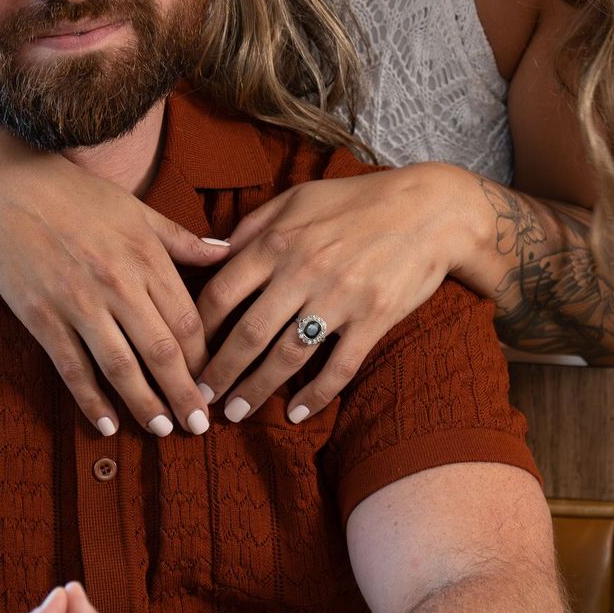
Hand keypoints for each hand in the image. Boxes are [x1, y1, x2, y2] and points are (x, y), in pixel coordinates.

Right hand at [0, 144, 231, 434]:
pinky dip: (90, 400)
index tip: (214, 382)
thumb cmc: (75, 194)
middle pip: (162, 352)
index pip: (188, 321)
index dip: (204, 359)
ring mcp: (78, 304)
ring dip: (145, 405)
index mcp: (146, 257)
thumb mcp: (136, 209)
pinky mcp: (42, 317)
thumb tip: (226, 255)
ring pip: (121, 367)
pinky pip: (72, 368)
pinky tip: (106, 425)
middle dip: (184, 394)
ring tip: (162, 431)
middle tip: (200, 427)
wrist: (6, 186)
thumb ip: (181, 239)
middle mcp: (118, 284)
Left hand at [197, 165, 480, 420]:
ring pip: (287, 357)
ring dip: (256, 390)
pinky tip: (296, 415)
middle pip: (247, 333)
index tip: (183, 351)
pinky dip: (315, 397)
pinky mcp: (374, 319)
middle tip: (199, 398)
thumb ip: (253, 225)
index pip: (221, 292)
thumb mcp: (298, 197)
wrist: (430, 209)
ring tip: (236, 412)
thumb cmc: (358, 200)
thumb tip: (211, 252)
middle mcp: (303, 271)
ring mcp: (340, 298)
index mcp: (278, 241)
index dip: (197, 328)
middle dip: (218, 373)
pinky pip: (338, 368)